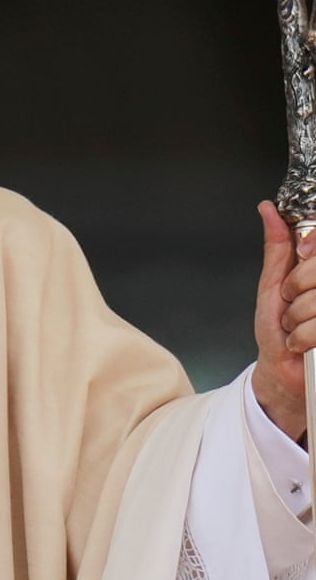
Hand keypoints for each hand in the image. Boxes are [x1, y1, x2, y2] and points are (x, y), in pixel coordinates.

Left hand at [252, 199, 315, 441]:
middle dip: (294, 291)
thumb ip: (278, 247)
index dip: (307, 260)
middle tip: (291, 306)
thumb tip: (268, 209)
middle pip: (315, 273)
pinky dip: (303, 338)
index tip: (300, 265)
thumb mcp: (273, 283)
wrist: (283, 370)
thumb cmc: (279, 329)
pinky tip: (303, 344)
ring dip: (298, 319)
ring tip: (297, 329)